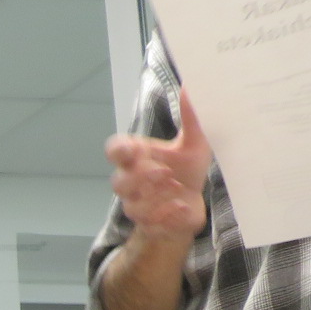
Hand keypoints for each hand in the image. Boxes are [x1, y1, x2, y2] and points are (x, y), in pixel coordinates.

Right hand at [105, 90, 210, 243]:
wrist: (191, 207)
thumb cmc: (186, 173)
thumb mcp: (195, 144)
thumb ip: (191, 118)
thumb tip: (192, 85)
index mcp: (138, 159)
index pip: (115, 151)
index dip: (118, 152)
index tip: (133, 150)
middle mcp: (132, 183)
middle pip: (118, 182)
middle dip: (140, 178)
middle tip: (164, 173)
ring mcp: (138, 205)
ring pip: (132, 205)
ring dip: (153, 198)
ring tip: (177, 190)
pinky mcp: (150, 224)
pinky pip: (150, 224)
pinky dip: (166, 216)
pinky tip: (181, 208)